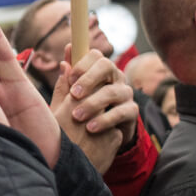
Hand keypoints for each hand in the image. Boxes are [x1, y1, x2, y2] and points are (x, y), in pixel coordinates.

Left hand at [48, 47, 132, 173]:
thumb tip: (63, 64)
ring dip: (93, 103)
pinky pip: (122, 112)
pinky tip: (91, 128)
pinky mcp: (132, 111)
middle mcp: (114, 77)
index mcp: (98, 71)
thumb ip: (65, 83)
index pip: (95, 55)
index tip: (70, 78)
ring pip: (113, 91)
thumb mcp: (67, 100)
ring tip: (77, 116)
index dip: (82, 64)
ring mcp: (125, 93)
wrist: (96, 140)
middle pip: (106, 66)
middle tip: (74, 95)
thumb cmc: (79, 114)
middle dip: (88, 79)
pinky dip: (105, 120)